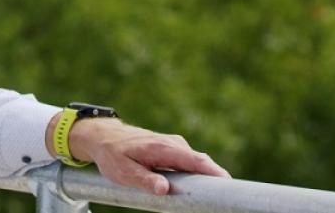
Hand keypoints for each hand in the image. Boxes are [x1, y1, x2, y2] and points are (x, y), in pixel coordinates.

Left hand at [47, 113, 230, 194]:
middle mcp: (174, 144)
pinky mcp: (173, 151)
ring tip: (213, 195)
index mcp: (163, 148)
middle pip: (202, 163)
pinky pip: (190, 164)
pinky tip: (199, 188)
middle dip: (216, 178)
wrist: (104, 137)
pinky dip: (197, 174)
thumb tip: (165, 190)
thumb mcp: (124, 172)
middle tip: (225, 197)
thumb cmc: (113, 154)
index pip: (197, 161)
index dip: (216, 173)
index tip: (229, 184)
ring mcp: (175, 146)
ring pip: (197, 164)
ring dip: (206, 178)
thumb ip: (145, 180)